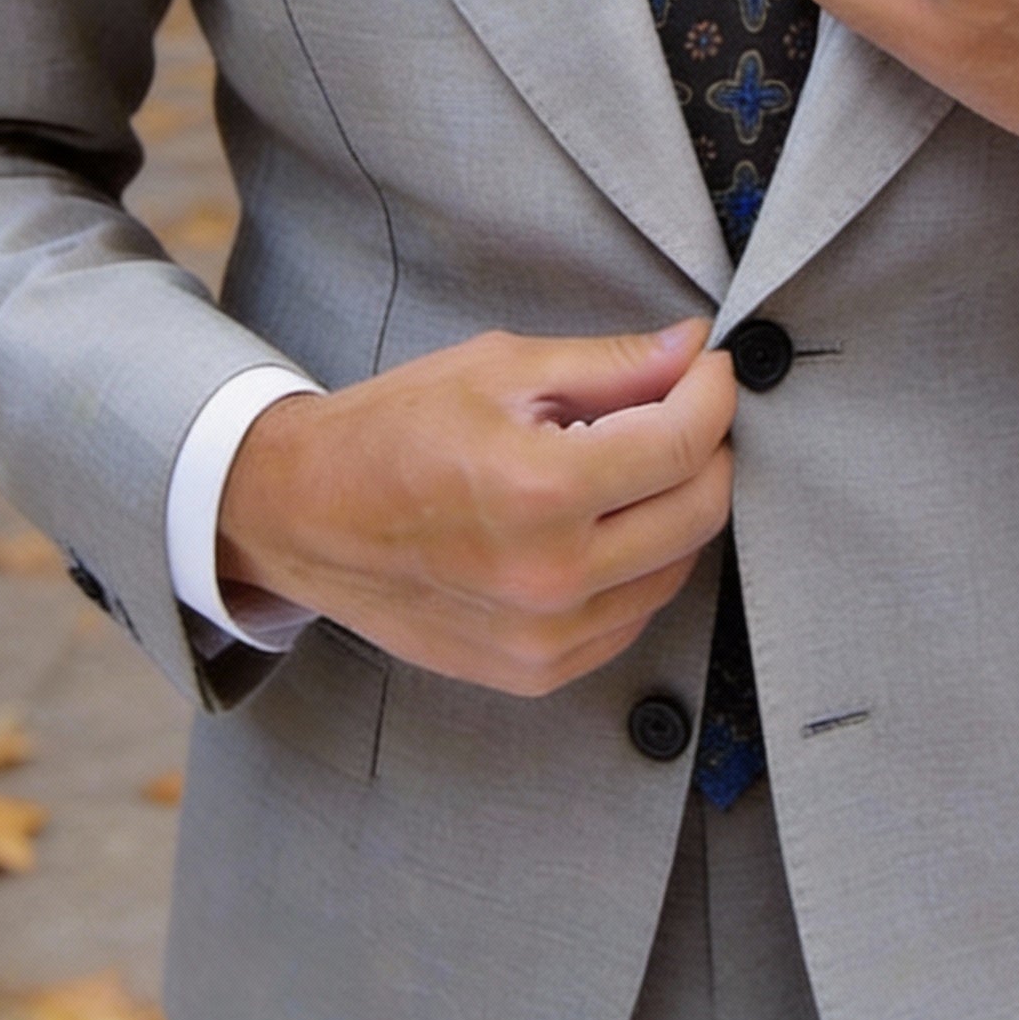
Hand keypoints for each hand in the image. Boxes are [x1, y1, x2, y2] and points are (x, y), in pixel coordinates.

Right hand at [216, 320, 734, 696]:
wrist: (305, 514)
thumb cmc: (394, 430)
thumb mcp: (501, 369)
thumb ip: (611, 364)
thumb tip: (693, 350)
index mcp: (540, 490)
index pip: (683, 443)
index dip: (713, 393)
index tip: (709, 368)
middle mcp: (550, 577)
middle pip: (699, 511)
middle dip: (708, 447)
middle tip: (682, 407)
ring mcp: (544, 637)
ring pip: (677, 567)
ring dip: (678, 506)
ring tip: (632, 461)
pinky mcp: (536, 670)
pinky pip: (633, 614)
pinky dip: (641, 563)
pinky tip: (602, 521)